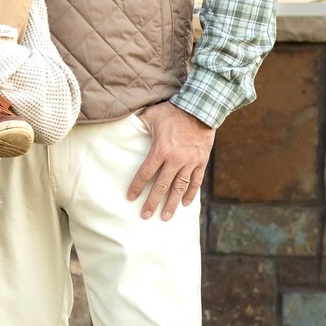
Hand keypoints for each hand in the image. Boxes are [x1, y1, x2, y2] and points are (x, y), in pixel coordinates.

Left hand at [128, 100, 214, 220]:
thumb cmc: (173, 111)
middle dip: (152, 202)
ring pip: (179, 188)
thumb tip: (124, 125)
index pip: (145, 173)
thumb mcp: (152, 115)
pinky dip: (190, 193)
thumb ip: (139, 123)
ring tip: (165, 217)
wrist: (201, 108)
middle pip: (161, 186)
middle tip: (145, 215)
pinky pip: (196, 181)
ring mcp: (190, 162)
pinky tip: (185, 204)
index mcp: (160, 150)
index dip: (137, 186)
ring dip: (171, 204)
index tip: (130, 197)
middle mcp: (175, 160)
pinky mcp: (201, 162)